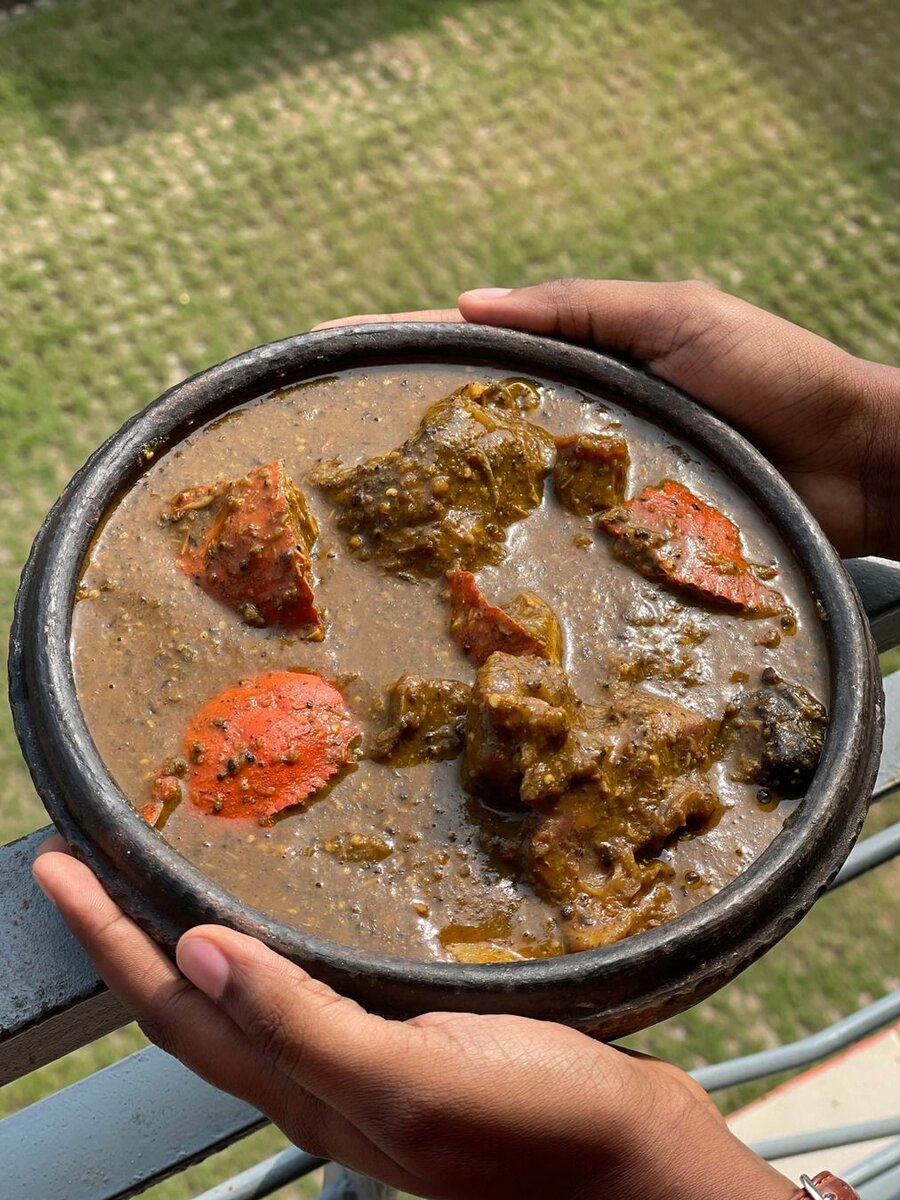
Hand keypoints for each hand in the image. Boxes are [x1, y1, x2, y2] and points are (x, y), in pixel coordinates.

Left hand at [33, 841, 790, 1199]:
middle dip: (121, 932)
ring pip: (238, 996)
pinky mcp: (404, 1041)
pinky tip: (280, 917)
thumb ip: (301, 1024)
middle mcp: (314, 1077)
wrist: (628, 1165)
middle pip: (186, 1004)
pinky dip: (262, 947)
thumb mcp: (410, 1081)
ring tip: (155, 879)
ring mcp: (357, 1062)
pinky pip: (301, 988)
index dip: (105, 938)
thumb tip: (198, 955)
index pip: (170, 1007)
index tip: (58, 869)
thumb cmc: (539, 1129)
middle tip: (84, 859)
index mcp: (304, 1086)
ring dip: (180, 937)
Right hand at [315, 280, 899, 559]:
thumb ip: (579, 311)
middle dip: (396, 427)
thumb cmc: (771, 373)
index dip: (400, 343)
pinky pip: (547, 544)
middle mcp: (574, 424)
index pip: (475, 344)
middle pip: (471, 423)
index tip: (324, 347)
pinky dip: (498, 553)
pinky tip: (451, 568)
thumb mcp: (673, 316)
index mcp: (581, 359)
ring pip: (498, 491)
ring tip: (358, 515)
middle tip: (322, 444)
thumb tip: (470, 305)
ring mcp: (590, 486)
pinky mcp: (614, 539)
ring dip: (433, 500)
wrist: (848, 460)